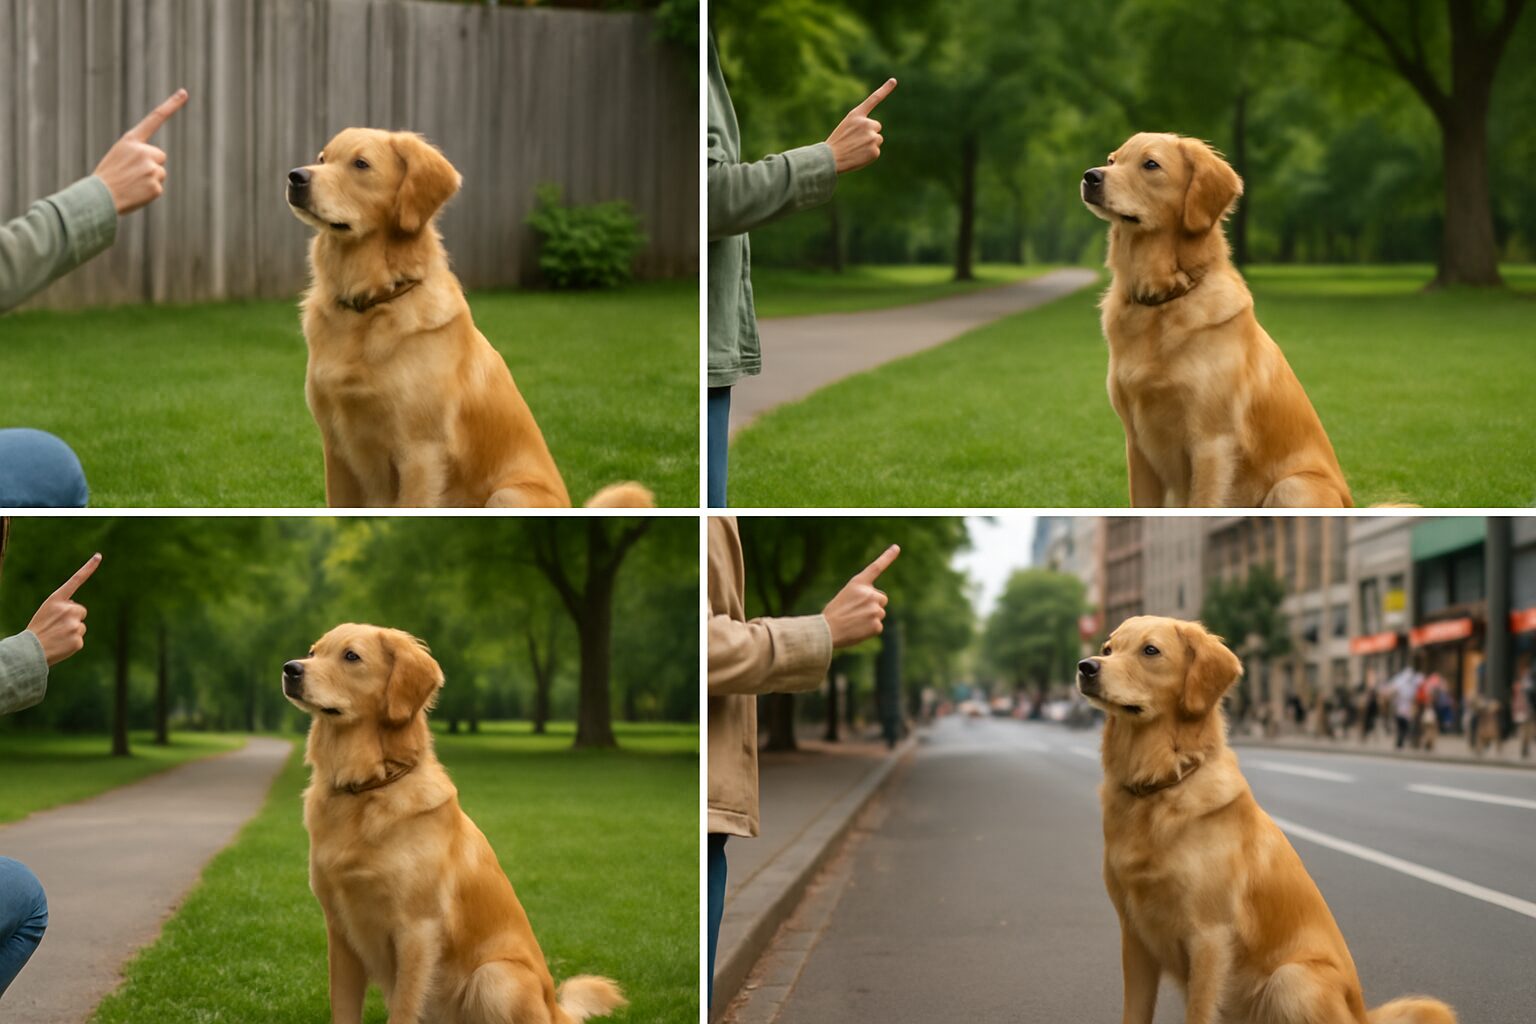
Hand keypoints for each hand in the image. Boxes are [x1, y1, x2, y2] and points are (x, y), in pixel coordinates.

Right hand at [26, 553, 101, 666]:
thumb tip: (78, 610)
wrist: (29, 651)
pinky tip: (61, 645)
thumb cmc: (38, 630)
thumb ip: (63, 607)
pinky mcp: (78, 639)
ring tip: (57, 636)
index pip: (75, 581)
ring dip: (72, 630)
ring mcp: (74, 624)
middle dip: (73, 617)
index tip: (99, 555)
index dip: (88, 568)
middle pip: (80, 610)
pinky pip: (80, 638)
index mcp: (56, 600)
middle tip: (57, 626)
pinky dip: (72, 642)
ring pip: (81, 625)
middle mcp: (67, 609)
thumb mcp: (47, 612)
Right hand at [92, 89, 187, 214]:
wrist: (98, 198)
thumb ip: (137, 155)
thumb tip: (155, 165)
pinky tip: (135, 193)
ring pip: (160, 173)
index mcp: (131, 141)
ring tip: (131, 184)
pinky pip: (158, 188)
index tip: (184, 93)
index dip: (171, 105)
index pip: (154, 119)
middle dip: (151, 164)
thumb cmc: (106, 177)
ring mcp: (151, 168)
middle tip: (132, 173)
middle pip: (160, 156)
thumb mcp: (118, 157)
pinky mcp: (156, 186)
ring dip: (149, 179)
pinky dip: (149, 193)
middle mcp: (143, 151)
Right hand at [822, 545, 899, 648]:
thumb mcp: (846, 596)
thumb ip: (863, 595)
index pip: (876, 567)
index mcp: (858, 583)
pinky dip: (869, 629)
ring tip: (854, 621)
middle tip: (857, 611)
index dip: (887, 557)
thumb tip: (877, 605)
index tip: (897, 547)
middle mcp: (870, 594)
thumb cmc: (834, 613)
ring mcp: (875, 609)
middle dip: (874, 604)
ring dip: (870, 617)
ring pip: (880, 613)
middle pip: (881, 598)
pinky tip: (857, 630)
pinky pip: (877, 626)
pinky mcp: (877, 625)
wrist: (827, 631)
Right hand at [826, 79, 895, 173]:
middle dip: (870, 133)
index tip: (894, 80)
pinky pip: (876, 151)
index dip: (885, 89)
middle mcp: (866, 123)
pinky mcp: (875, 150)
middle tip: (856, 141)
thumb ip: (860, 125)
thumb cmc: (836, 143)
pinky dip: (869, 155)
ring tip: (856, 149)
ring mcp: (872, 137)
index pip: (873, 99)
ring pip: (877, 139)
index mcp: (856, 115)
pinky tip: (858, 156)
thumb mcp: (846, 127)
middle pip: (876, 127)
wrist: (830, 159)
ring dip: (869, 144)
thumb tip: (874, 134)